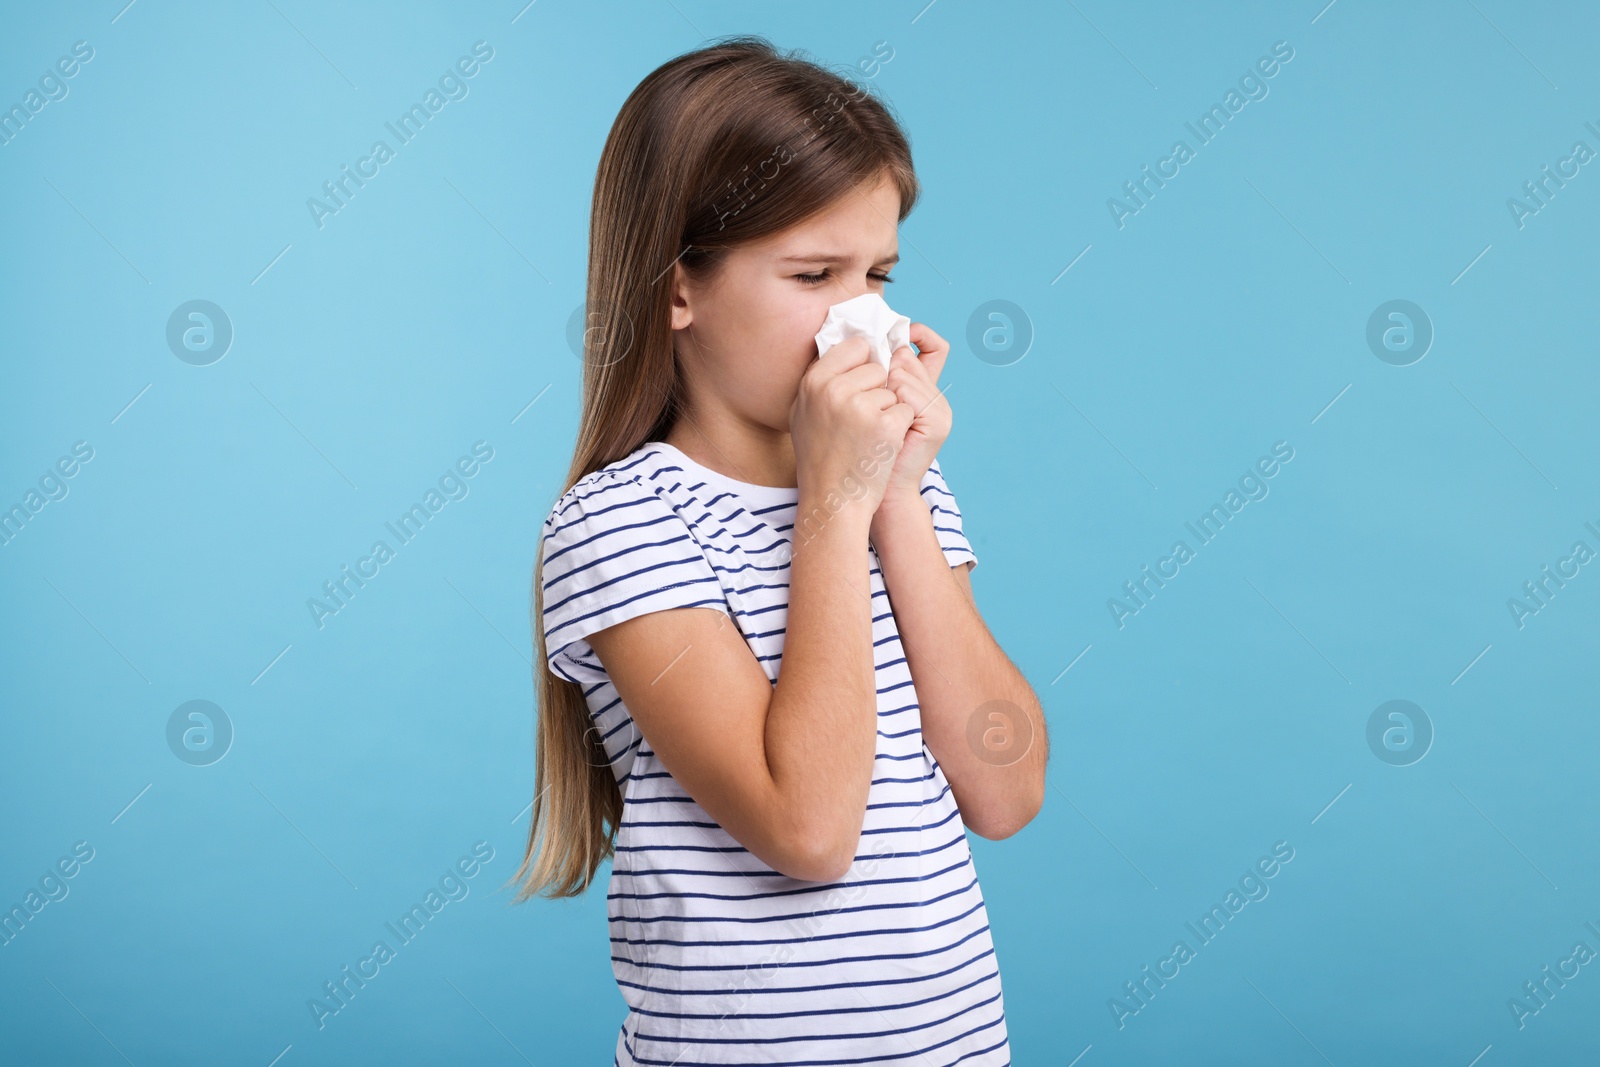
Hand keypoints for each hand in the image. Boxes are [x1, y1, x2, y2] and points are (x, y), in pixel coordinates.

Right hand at [790, 334, 915, 523]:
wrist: (833, 501)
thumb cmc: (819, 458)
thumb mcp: (804, 412)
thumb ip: (822, 378)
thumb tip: (844, 346)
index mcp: (814, 381)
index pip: (855, 346)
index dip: (864, 365)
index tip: (859, 388)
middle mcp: (834, 389)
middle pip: (878, 368)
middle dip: (877, 391)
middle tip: (858, 424)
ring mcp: (860, 407)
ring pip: (893, 391)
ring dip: (888, 412)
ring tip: (866, 439)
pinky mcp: (884, 425)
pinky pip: (905, 411)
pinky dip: (899, 429)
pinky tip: (879, 447)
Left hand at [875, 321, 951, 507]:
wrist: (872, 492)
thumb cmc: (859, 449)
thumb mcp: (864, 405)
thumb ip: (871, 374)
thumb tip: (863, 338)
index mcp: (923, 389)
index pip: (933, 346)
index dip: (917, 335)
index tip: (890, 339)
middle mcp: (936, 396)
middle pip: (908, 356)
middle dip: (880, 370)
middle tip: (865, 400)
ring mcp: (940, 409)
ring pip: (903, 372)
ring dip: (878, 389)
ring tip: (871, 419)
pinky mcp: (938, 423)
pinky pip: (905, 392)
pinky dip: (887, 404)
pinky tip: (881, 426)